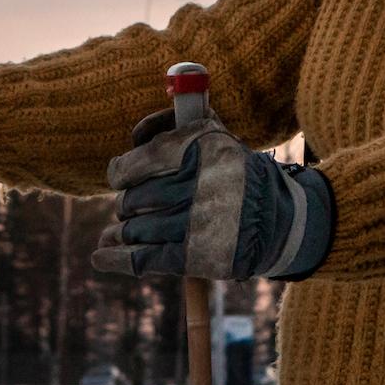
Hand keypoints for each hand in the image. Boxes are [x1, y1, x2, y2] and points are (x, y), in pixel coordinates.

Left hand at [91, 108, 332, 280]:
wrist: (284, 222)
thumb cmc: (239, 174)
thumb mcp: (216, 135)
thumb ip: (172, 125)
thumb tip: (135, 137)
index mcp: (199, 146)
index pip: (136, 162)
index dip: (121, 172)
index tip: (121, 178)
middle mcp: (195, 183)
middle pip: (133, 199)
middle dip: (129, 205)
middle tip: (134, 207)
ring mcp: (195, 222)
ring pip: (135, 229)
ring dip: (123, 231)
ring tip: (117, 232)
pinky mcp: (196, 256)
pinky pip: (143, 257)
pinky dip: (116, 258)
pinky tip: (100, 257)